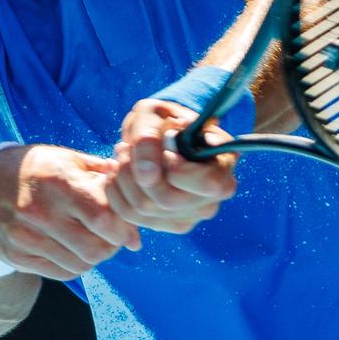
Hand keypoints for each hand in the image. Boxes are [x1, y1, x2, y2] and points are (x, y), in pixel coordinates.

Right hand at [0, 144, 141, 279]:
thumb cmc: (40, 168)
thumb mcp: (72, 161)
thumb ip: (107, 185)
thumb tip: (137, 222)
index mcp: (58, 183)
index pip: (103, 219)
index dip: (122, 228)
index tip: (125, 226)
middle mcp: (38, 212)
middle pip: (95, 249)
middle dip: (111, 247)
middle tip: (111, 237)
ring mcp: (24, 237)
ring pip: (79, 266)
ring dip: (94, 257)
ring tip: (91, 241)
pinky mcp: (14, 255)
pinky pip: (59, 273)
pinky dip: (74, 266)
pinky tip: (72, 249)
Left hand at [106, 99, 239, 234]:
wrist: (160, 134)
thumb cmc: (163, 119)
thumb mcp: (154, 115)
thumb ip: (149, 139)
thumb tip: (147, 176)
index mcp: (222, 171)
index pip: (207, 184)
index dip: (177, 166)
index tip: (164, 146)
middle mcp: (210, 202)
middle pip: (166, 200)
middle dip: (137, 170)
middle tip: (126, 146)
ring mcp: (188, 218)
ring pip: (143, 210)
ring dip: (122, 178)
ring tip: (121, 153)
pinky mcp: (164, 225)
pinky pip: (130, 216)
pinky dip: (116, 191)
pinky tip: (116, 170)